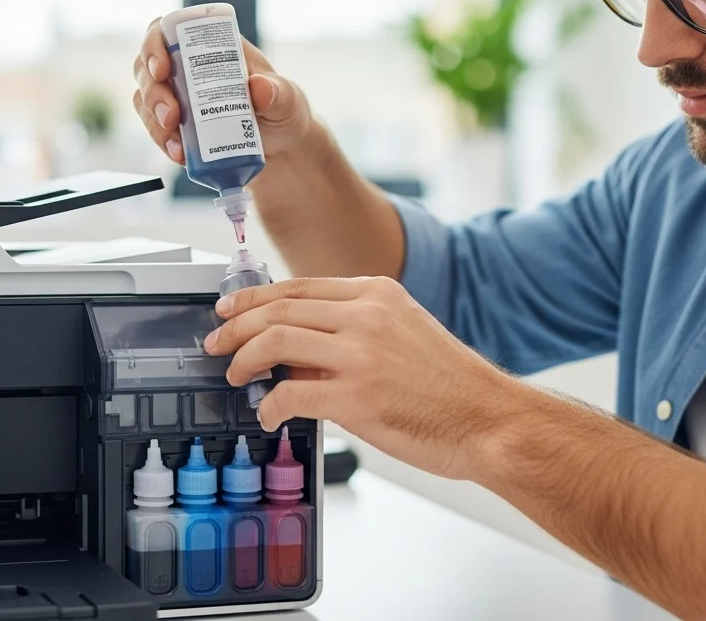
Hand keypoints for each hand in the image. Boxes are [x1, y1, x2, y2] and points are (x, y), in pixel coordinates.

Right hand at [131, 18, 313, 165]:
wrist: (282, 150)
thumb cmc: (284, 112)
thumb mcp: (288, 100)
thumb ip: (279, 93)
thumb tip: (259, 87)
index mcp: (210, 46)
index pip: (167, 31)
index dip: (154, 44)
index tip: (161, 68)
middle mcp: (187, 67)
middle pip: (147, 67)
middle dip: (152, 92)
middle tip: (170, 117)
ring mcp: (178, 96)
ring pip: (144, 99)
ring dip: (153, 121)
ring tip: (176, 144)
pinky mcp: (176, 125)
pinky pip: (155, 128)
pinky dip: (161, 141)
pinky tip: (179, 154)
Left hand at [203, 276, 523, 479]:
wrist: (489, 418)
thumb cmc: (450, 385)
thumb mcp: (404, 332)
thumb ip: (354, 329)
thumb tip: (296, 349)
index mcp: (377, 294)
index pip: (298, 286)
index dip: (253, 298)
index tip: (230, 311)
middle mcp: (366, 315)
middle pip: (277, 308)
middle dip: (235, 327)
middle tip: (216, 345)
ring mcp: (360, 354)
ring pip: (274, 341)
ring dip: (243, 360)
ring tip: (237, 377)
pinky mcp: (356, 397)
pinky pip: (289, 394)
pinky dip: (269, 407)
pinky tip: (270, 417)